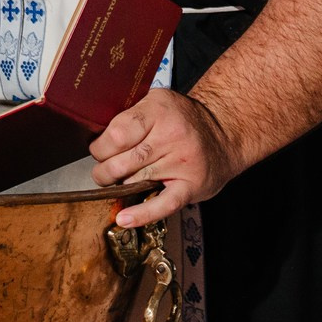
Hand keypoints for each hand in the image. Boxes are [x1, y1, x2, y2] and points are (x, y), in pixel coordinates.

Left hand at [89, 88, 239, 227]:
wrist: (225, 133)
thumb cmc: (183, 119)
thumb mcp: (157, 102)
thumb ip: (131, 116)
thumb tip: (96, 137)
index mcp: (158, 110)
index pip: (117, 133)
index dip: (100, 147)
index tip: (98, 150)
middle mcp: (171, 135)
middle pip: (122, 160)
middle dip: (104, 170)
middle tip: (104, 170)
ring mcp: (182, 161)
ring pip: (135, 181)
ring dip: (119, 186)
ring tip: (119, 181)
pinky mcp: (191, 185)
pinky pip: (163, 203)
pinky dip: (142, 214)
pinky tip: (124, 218)